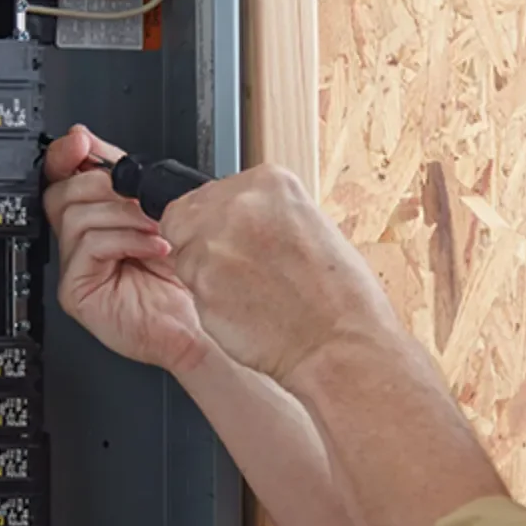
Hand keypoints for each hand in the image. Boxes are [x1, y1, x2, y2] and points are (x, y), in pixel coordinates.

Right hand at [42, 124, 209, 376]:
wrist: (204, 328)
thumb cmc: (188, 283)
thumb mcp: (164, 218)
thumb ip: (134, 185)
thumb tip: (103, 145)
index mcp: (98, 220)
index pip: (64, 179)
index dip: (68, 155)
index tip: (83, 142)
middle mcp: (82, 244)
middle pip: (61, 193)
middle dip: (105, 185)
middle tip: (143, 197)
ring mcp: (77, 268)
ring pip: (76, 216)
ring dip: (125, 214)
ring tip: (159, 228)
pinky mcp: (77, 292)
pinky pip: (89, 247)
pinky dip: (127, 239)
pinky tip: (155, 247)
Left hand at [158, 163, 403, 386]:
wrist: (341, 344)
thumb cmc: (341, 298)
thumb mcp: (313, 228)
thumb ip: (269, 217)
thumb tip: (242, 223)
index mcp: (270, 182)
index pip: (211, 192)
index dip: (217, 223)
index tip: (235, 241)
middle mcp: (239, 203)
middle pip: (186, 216)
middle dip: (202, 243)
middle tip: (236, 271)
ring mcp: (216, 241)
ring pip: (183, 253)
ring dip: (204, 273)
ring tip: (247, 294)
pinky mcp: (202, 281)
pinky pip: (190, 287)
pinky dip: (208, 301)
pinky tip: (243, 310)